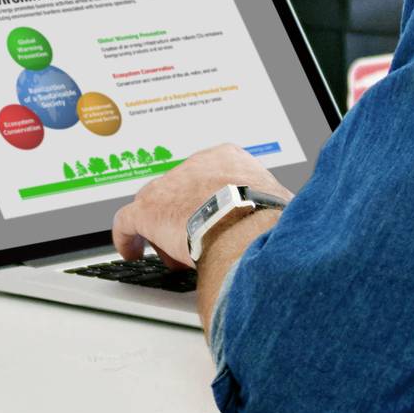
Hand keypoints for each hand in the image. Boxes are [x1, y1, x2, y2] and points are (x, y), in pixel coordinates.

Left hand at [110, 144, 289, 266]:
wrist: (244, 221)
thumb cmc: (265, 215)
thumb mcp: (278, 203)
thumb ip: (271, 208)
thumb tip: (286, 224)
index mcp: (227, 159)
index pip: (208, 176)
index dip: (207, 200)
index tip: (210, 216)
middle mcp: (194, 166)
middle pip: (180, 190)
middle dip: (186, 215)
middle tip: (194, 239)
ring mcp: (168, 186)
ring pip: (155, 205)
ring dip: (162, 230)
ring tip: (170, 252)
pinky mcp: (149, 210)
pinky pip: (127, 221)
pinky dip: (127, 236)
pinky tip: (131, 252)